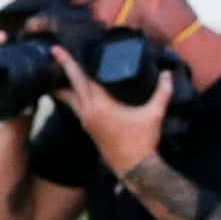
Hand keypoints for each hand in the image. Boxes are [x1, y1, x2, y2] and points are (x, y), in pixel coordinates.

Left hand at [51, 45, 167, 177]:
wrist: (135, 168)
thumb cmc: (143, 141)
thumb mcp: (154, 114)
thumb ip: (162, 92)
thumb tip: (167, 73)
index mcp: (99, 106)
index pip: (80, 80)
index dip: (68, 64)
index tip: (56, 51)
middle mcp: (88, 113)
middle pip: (69, 88)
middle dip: (61, 71)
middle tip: (52, 56)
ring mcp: (86, 122)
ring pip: (70, 100)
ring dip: (64, 86)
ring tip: (59, 73)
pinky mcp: (89, 129)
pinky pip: (76, 108)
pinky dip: (73, 97)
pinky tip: (76, 92)